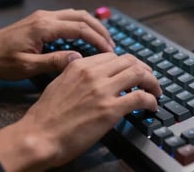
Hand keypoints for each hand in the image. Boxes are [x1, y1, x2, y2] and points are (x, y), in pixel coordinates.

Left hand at [0, 9, 114, 79]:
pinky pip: (68, 17)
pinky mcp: (41, 20)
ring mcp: (43, 16)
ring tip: (103, 39)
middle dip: (100, 29)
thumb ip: (54, 61)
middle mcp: (46, 17)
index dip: (97, 39)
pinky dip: (82, 23)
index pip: (79, 28)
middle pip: (82, 16)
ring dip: (92, 24)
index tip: (109, 51)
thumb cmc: (1, 60)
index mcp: (44, 27)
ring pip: (76, 14)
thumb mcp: (27, 66)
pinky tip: (86, 33)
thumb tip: (79, 59)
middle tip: (112, 45)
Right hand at [0, 53, 161, 171]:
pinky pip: (140, 97)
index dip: (128, 64)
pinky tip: (151, 106)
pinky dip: (151, 100)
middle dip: (144, 69)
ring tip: (156, 91)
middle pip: (130, 61)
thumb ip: (77, 74)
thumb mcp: (59, 83)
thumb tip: (93, 75)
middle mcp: (94, 73)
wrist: (37, 136)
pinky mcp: (110, 110)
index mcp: (80, 66)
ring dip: (152, 82)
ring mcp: (103, 90)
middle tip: (150, 80)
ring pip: (139, 74)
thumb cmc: (45, 115)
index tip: (133, 72)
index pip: (114, 56)